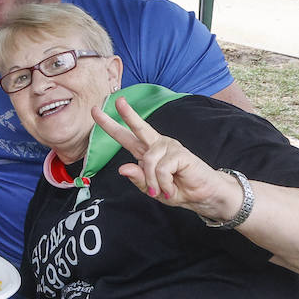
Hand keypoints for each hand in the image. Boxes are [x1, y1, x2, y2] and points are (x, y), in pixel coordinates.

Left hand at [90, 97, 241, 221]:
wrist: (203, 197)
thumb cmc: (177, 190)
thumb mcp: (151, 189)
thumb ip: (138, 179)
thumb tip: (122, 168)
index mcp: (146, 152)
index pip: (126, 136)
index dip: (110, 125)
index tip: (96, 110)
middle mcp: (157, 145)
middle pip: (139, 127)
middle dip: (128, 114)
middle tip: (118, 101)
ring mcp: (169, 147)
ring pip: (147, 161)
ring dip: (152, 182)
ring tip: (162, 191)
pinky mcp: (180, 153)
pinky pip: (161, 169)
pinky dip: (163, 184)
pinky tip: (170, 188)